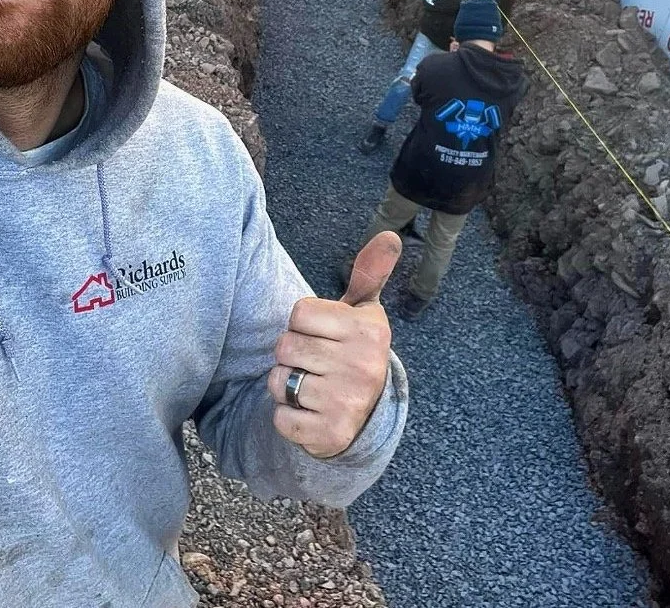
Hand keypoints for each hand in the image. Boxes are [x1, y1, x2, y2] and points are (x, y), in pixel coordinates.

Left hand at [268, 232, 401, 458]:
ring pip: (278, 380)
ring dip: (285, 386)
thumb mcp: (364, 313)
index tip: (323, 336)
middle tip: (314, 364)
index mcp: (368, 330)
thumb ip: (369, 274)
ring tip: (311, 387)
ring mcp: (347, 401)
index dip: (303, 324)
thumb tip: (390, 236)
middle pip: (285, 345)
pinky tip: (309, 414)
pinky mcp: (330, 433)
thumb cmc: (354, 353)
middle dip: (291, 355)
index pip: (299, 312)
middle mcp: (362, 365)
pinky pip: (280, 418)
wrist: (367, 417)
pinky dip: (286, 418)